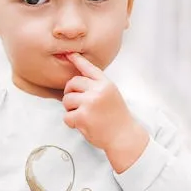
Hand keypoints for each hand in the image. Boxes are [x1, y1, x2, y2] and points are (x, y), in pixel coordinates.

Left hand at [63, 52, 149, 172]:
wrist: (123, 136)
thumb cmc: (116, 118)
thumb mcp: (111, 95)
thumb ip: (97, 86)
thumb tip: (77, 80)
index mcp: (106, 84)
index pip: (89, 68)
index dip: (77, 60)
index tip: (69, 53)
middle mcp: (98, 90)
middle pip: (72, 83)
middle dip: (69, 93)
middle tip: (76, 104)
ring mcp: (90, 103)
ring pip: (66, 100)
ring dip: (70, 109)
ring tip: (81, 116)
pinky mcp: (83, 116)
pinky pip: (66, 116)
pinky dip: (71, 122)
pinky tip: (81, 125)